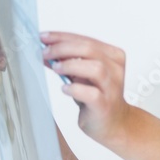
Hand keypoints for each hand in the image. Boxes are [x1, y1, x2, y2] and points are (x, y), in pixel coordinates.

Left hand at [40, 32, 132, 146]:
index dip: (62, 37)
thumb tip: (46, 49)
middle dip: (63, 48)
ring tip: (56, 68)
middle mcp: (115, 70)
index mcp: (113, 56)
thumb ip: (69, 61)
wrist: (114, 123)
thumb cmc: (98, 96)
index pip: (87, 40)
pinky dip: (76, 89)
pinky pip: (92, 94)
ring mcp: (112, 88)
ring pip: (95, 68)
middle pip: (90, 50)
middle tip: (45, 52)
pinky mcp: (105, 105)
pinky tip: (65, 89)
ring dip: (71, 66)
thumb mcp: (83, 74)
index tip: (43, 37)